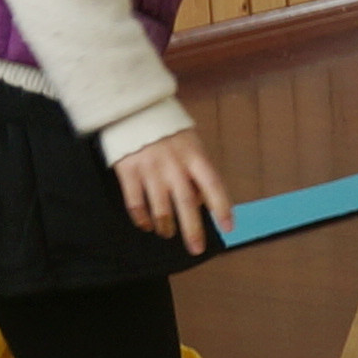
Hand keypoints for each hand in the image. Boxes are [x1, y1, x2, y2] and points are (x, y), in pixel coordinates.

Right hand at [115, 131, 236, 253]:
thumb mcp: (190, 142)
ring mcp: (150, 169)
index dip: (222, 207)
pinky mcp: (128, 171)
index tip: (228, 227)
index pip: (213, 184)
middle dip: (193, 230)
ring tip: (168, 234)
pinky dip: (142, 219)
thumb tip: (201, 203)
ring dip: (166, 226)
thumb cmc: (167, 129)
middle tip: (196, 249)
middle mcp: (173, 164)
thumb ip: (197, 170)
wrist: (132, 108)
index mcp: (194, 155)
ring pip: (161, 208)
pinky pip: (135, 203)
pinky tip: (147, 225)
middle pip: (186, 203)